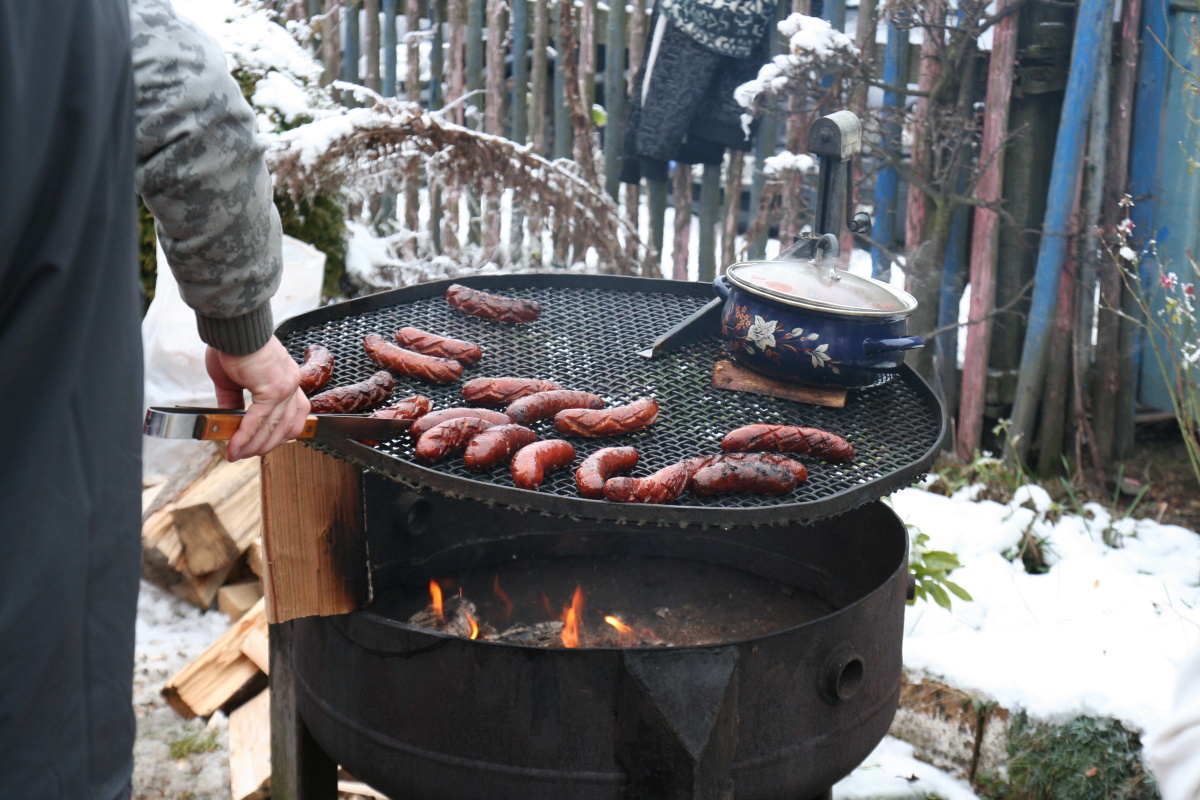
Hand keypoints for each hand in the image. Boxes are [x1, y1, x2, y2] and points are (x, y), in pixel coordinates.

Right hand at [205, 338, 310, 460]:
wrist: (233, 327)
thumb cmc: (233, 346)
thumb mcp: (234, 380)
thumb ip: (235, 401)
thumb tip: (230, 421)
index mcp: (288, 381)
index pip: (294, 416)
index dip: (280, 435)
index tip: (262, 446)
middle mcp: (292, 385)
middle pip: (286, 427)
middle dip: (265, 446)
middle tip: (245, 455)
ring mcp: (285, 387)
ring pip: (273, 427)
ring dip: (253, 445)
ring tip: (236, 455)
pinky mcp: (272, 388)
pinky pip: (258, 420)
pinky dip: (244, 435)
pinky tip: (234, 445)